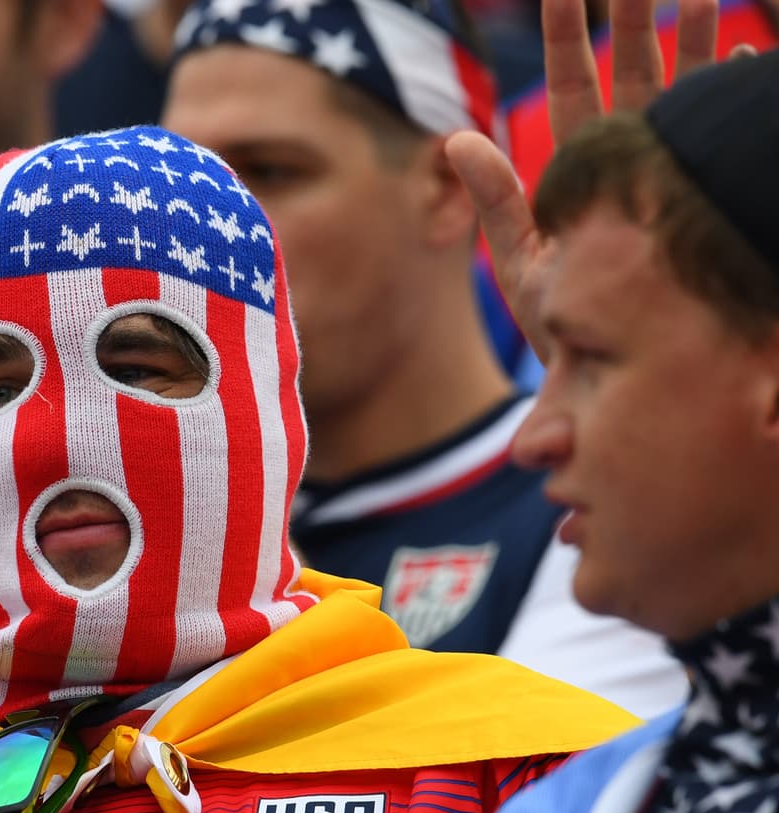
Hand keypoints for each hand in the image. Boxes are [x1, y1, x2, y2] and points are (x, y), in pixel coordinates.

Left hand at [445, 0, 724, 359]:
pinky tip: (743, 40)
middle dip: (635, 18)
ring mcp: (670, 179)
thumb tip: (455, 139)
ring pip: (684, 92)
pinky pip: (720, 138)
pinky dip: (731, 87)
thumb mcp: (526, 265)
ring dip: (691, 37)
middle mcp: (627, 167)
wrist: (621, 388)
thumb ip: (496, 202)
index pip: (576, 90)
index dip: (570, 38)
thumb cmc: (566, 335)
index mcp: (580, 174)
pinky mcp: (704, 202)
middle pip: (633, 74)